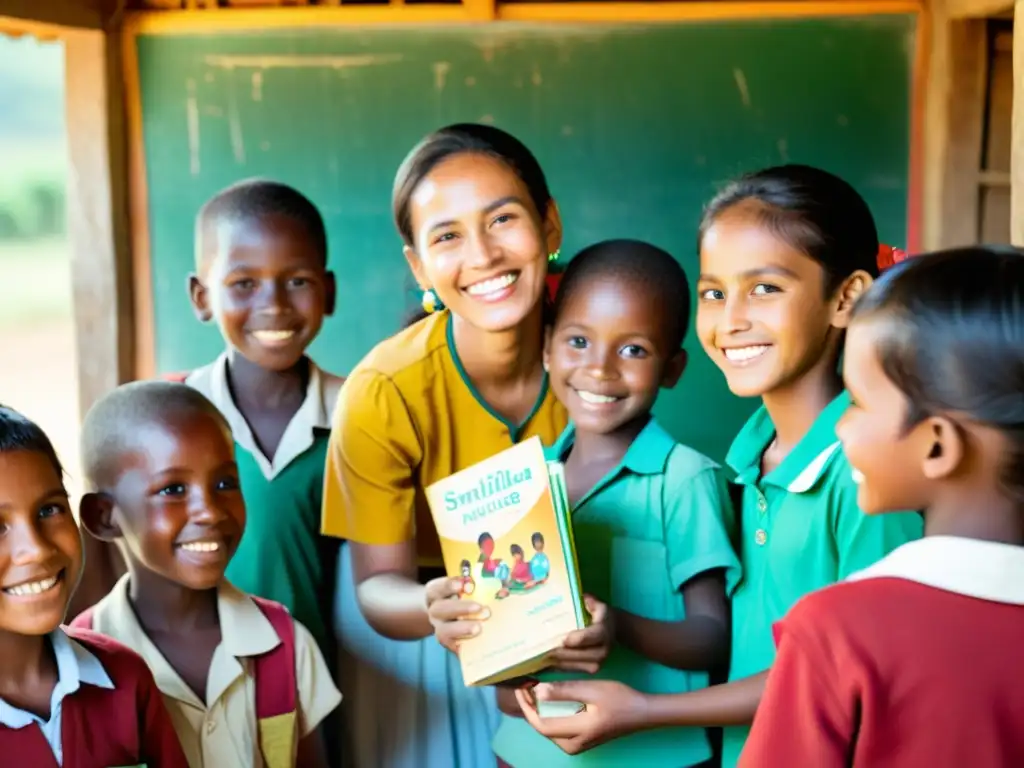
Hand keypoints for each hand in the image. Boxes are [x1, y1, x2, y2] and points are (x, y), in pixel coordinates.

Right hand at [425, 576, 489, 652]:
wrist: (451, 618)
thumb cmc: (465, 597)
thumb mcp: (466, 588)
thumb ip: (476, 584)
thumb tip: (501, 580)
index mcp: (436, 594)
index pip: (436, 588)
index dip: (447, 586)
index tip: (461, 584)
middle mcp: (435, 612)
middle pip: (440, 609)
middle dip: (460, 608)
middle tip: (479, 607)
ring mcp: (441, 630)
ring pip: (444, 632)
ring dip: (462, 629)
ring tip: (479, 628)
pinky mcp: (450, 645)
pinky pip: (454, 648)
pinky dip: (465, 645)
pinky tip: (479, 641)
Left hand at [514, 679, 648, 753]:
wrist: (641, 713)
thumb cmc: (619, 699)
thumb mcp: (592, 690)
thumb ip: (564, 691)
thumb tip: (537, 691)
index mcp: (576, 733)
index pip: (540, 724)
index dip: (526, 706)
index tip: (521, 686)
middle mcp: (573, 745)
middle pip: (542, 728)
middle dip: (530, 707)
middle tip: (524, 685)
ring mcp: (577, 745)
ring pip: (548, 729)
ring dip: (538, 710)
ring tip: (532, 689)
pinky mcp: (580, 740)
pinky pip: (557, 728)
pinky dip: (549, 713)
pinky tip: (547, 698)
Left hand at [549, 595, 612, 672]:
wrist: (613, 629)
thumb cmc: (600, 615)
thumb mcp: (598, 605)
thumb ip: (591, 602)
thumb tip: (584, 598)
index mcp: (603, 632)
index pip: (589, 637)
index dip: (576, 639)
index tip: (562, 639)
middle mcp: (603, 650)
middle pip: (581, 655)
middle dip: (563, 654)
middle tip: (546, 651)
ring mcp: (598, 662)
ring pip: (577, 666)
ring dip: (559, 664)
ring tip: (543, 659)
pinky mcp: (591, 669)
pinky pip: (574, 671)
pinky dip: (560, 669)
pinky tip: (546, 665)